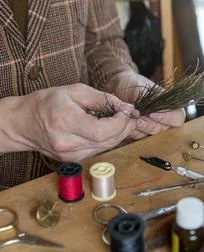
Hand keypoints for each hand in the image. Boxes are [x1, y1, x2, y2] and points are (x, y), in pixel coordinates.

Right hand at [6, 83, 136, 161]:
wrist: (23, 123)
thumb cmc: (47, 102)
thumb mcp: (76, 91)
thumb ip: (103, 99)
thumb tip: (126, 107)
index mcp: (65, 122)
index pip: (102, 130)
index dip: (121, 122)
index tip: (128, 111)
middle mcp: (67, 143)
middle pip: (108, 141)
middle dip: (125, 128)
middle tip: (131, 116)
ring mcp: (70, 155)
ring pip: (107, 147)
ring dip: (119, 134)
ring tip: (122, 120)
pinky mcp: (73, 160)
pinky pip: (99, 150)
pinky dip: (109, 139)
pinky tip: (109, 129)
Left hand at [107, 70, 185, 138]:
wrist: (117, 86)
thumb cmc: (132, 84)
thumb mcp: (141, 87)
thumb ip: (149, 100)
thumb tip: (153, 112)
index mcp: (169, 106)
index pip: (178, 118)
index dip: (167, 118)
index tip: (152, 114)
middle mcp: (162, 119)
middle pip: (162, 130)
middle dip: (148, 124)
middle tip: (136, 116)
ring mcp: (150, 126)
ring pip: (148, 136)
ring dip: (137, 128)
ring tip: (129, 116)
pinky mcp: (138, 132)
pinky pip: (136, 138)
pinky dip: (130, 131)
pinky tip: (124, 121)